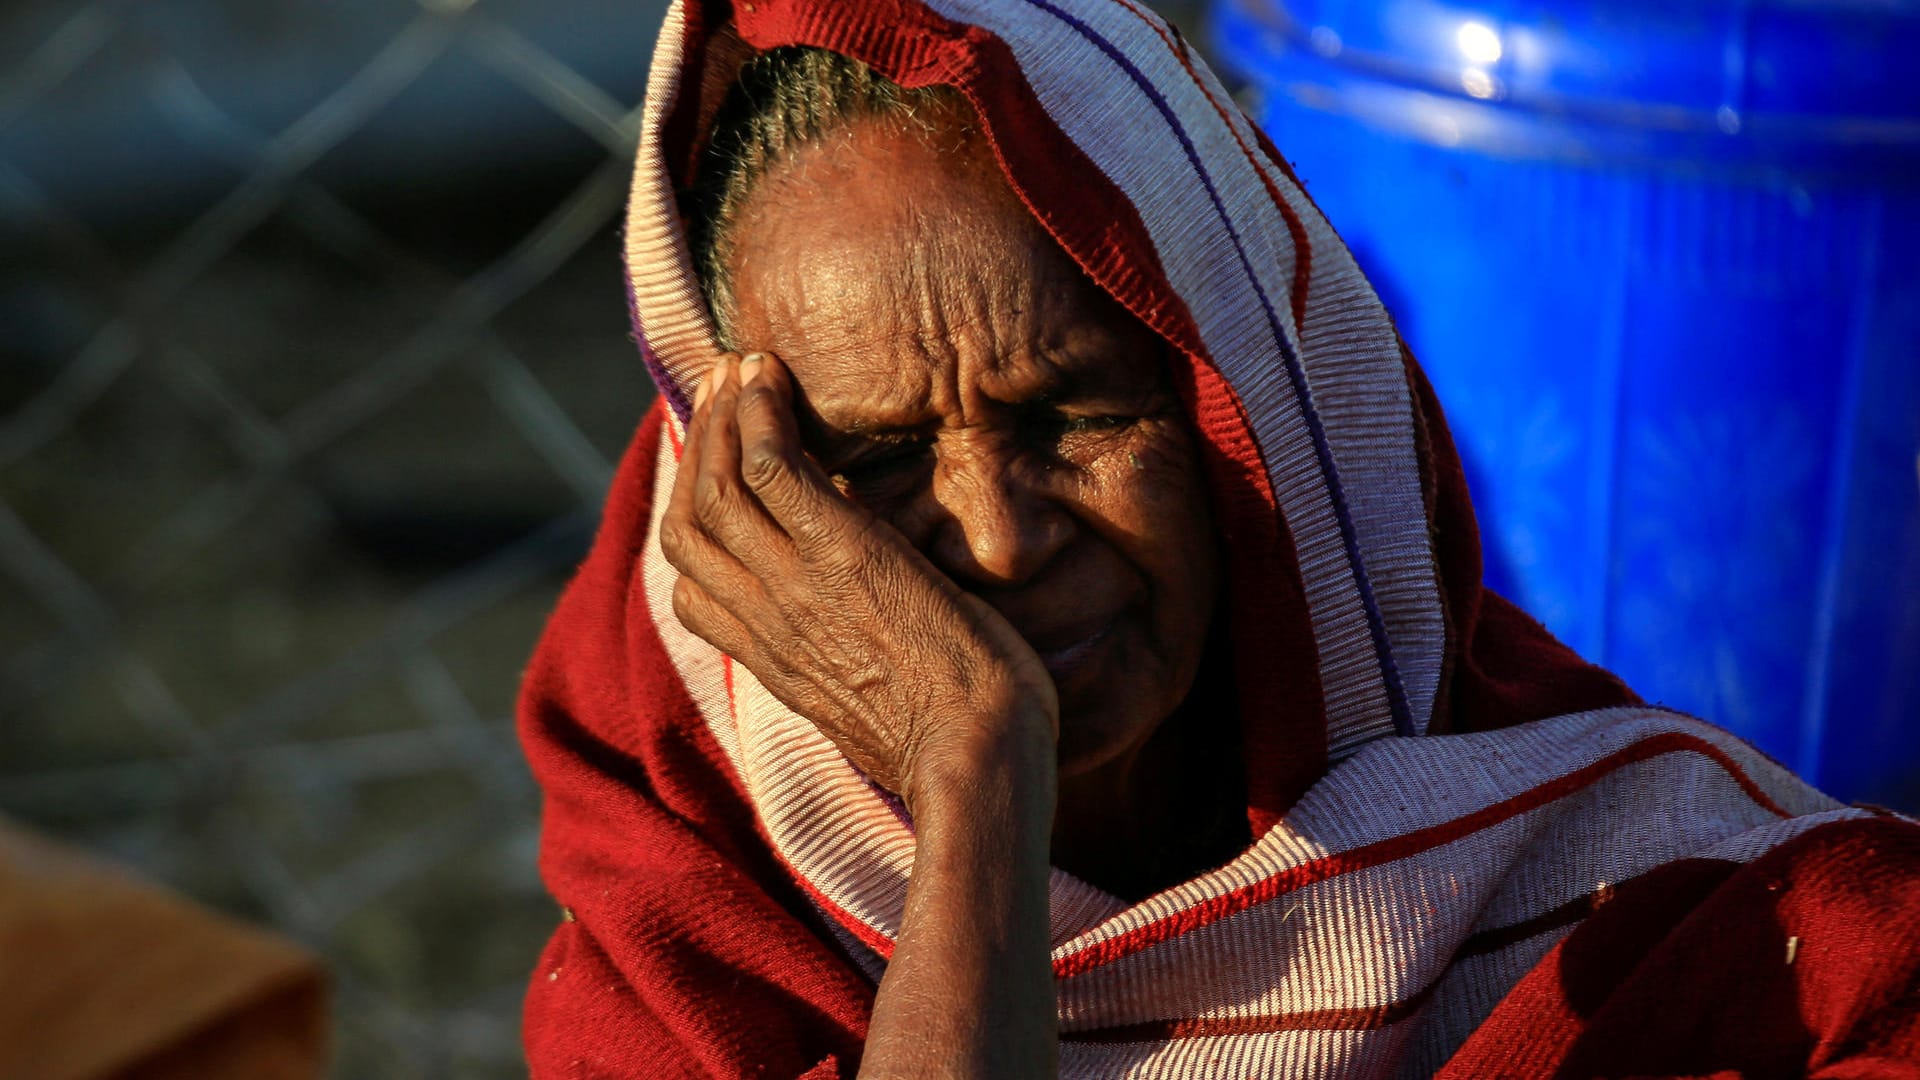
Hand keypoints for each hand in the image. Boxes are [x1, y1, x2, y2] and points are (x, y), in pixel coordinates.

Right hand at [660, 352, 1057, 808]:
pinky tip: (768, 377)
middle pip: (690, 522)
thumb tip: (869, 637)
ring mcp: (797, 584)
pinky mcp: (843, 553)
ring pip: (720, 485)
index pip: (691, 585)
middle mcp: (766, 619)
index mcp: (772, 660)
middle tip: (717, 391)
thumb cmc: (954, 744)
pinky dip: (760, 416)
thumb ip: (851, 661)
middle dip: (697, 448)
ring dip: (723, 416)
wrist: (976, 763)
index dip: (691, 518)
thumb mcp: (876, 706)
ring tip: (740, 366)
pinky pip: (774, 469)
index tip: (712, 471)